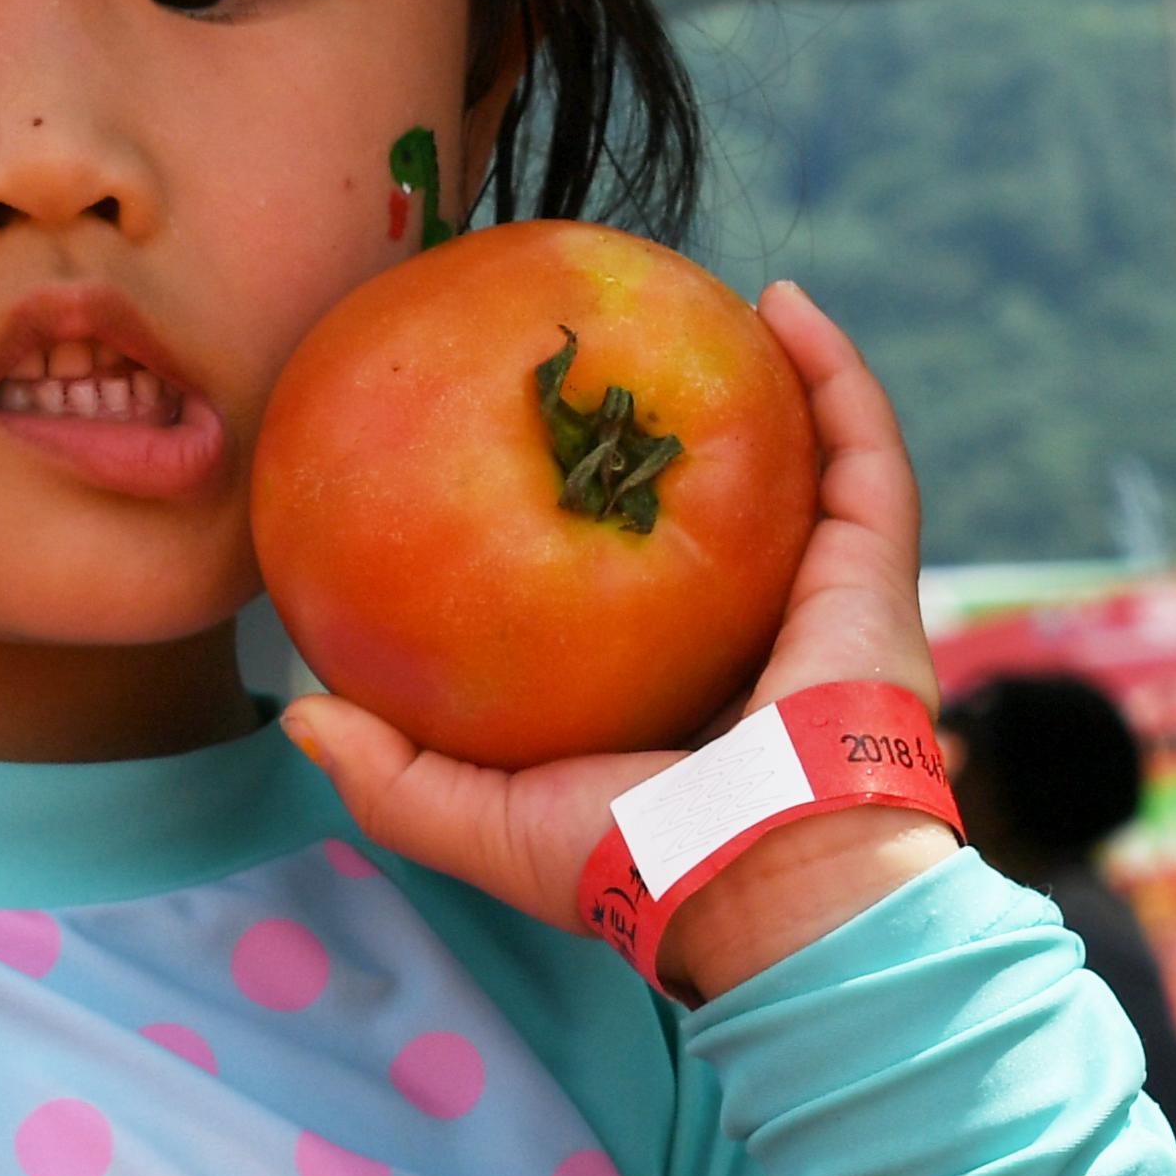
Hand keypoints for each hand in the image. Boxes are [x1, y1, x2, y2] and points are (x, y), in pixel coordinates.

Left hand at [284, 281, 954, 998]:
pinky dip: (834, 371)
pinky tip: (784, 304)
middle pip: (712, 503)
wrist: (761, 882)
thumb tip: (299, 710)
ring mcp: (819, 593)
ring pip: (801, 458)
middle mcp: (746, 629)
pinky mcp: (875, 568)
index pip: (625, 575)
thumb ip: (389, 772)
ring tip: (712, 293)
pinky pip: (863, 448)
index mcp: (667, 681)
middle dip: (678, 420)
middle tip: (615, 340)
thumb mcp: (478, 820)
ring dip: (768, 371)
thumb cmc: (629, 861)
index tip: (520, 428)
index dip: (581, 504)